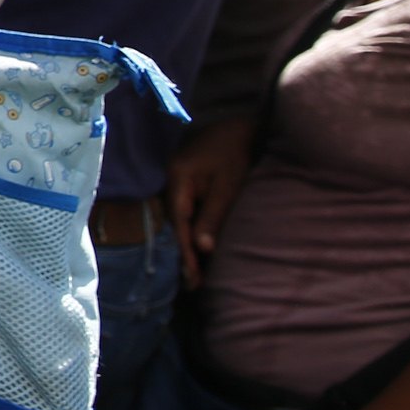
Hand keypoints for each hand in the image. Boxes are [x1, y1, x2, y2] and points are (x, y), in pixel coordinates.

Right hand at [165, 118, 255, 287]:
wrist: (239, 126)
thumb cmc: (235, 153)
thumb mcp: (228, 185)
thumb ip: (213, 215)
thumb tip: (202, 248)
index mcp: (177, 180)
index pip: (179, 223)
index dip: (185, 251)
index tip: (193, 277)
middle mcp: (170, 181)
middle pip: (173, 224)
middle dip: (184, 253)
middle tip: (193, 284)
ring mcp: (175, 181)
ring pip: (177, 219)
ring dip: (186, 243)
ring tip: (195, 272)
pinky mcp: (185, 182)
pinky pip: (184, 211)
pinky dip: (190, 230)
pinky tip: (197, 245)